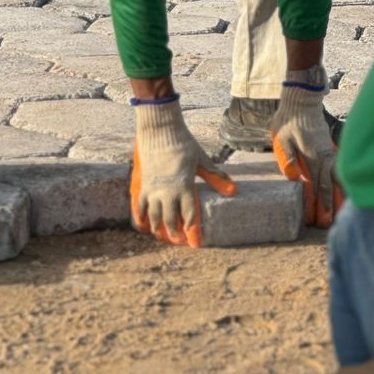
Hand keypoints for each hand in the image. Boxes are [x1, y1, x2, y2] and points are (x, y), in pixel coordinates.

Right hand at [130, 98, 235, 247]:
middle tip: (179, 241)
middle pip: (171, 221)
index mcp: (185, 187)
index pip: (190, 215)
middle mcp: (168, 192)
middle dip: (175, 234)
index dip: (193, 231)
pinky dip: (141, 218)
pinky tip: (143, 225)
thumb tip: (233, 190)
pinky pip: (139, 207)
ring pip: (154, 217)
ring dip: (159, 229)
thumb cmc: (183, 144)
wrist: (159, 130)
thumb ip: (216, 176)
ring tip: (163, 236)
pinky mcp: (142, 184)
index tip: (195, 243)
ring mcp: (153, 190)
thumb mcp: (202, 160)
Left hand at [270, 66, 342, 228]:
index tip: (313, 219)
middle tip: (327, 225)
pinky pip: (339, 169)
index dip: (315, 203)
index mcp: (311, 156)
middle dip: (328, 207)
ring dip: (339, 197)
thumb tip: (294, 177)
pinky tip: (346, 192)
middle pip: (328, 186)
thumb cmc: (288, 119)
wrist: (302, 100)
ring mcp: (330, 152)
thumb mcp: (281, 137)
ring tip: (341, 214)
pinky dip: (343, 182)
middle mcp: (324, 156)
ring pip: (337, 178)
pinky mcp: (331, 148)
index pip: (315, 185)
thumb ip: (288, 157)